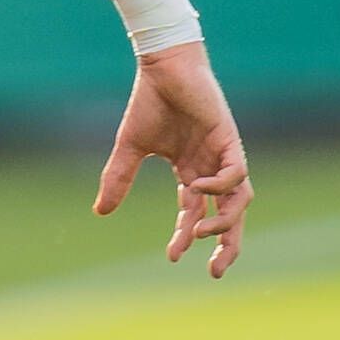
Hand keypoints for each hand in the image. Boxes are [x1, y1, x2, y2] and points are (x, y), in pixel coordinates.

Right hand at [94, 42, 250, 276]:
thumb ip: (118, 178)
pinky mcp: (229, 140)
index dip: (187, 236)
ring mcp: (223, 155)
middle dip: (226, 244)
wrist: (163, 66)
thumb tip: (100, 212)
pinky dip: (222, 186)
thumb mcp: (130, 147)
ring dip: (225, 222)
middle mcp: (211, 167)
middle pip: (228, 214)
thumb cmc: (150, 102)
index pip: (195, 212)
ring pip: (239, 200)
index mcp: (191, 171)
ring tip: (203, 234)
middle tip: (215, 272)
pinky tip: (199, 188)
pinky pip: (237, 173)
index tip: (174, 257)